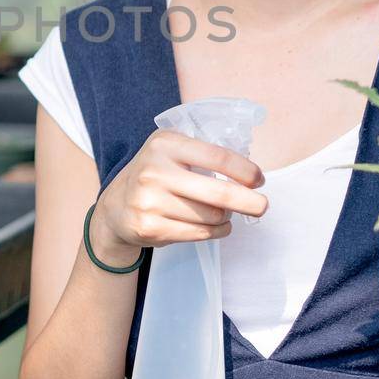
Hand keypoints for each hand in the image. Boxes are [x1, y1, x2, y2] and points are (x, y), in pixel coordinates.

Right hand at [88, 129, 267, 266]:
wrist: (115, 208)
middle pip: (219, 193)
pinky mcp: (149, 227)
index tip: (259, 179)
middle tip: (263, 206)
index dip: (245, 171)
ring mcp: (149, 201)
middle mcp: (154, 170)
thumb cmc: (155, 176)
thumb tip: (249, 177)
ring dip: (226, 218)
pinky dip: (215, 232)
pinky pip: (199, 234)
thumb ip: (203, 156)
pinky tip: (215, 227)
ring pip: (211, 217)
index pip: (218, 156)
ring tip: (223, 215)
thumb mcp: (170, 151)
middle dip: (249, 202)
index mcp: (165, 144)